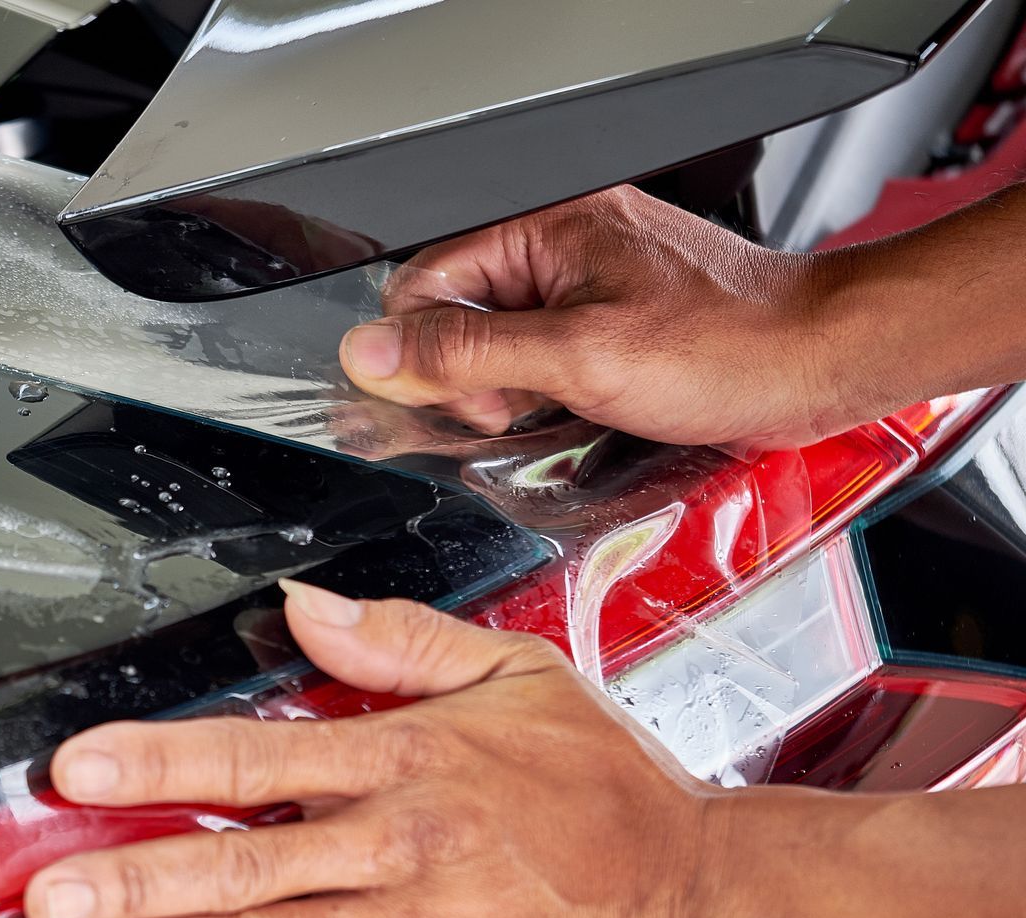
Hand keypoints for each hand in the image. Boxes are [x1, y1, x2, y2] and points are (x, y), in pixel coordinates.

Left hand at [25, 580, 741, 917]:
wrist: (709, 895)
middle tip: (42, 896)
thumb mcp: (520, 678)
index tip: (75, 771)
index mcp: (406, 756)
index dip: (157, 762)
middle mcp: (396, 840)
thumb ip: (403, 643)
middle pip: (238, 857)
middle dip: (128, 877)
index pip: (254, 751)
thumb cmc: (613, 791)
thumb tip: (303, 606)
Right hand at [337, 186, 900, 448]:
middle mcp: (566, 243)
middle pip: (459, 312)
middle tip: (514, 407)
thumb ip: (465, 352)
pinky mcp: (617, 318)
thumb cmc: (732, 348)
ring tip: (555, 408)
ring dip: (509, 386)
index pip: (426, 282)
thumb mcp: (579, 357)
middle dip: (469, 373)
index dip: (423, 349)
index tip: (459, 397)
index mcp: (549, 227)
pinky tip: (580, 408)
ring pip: (501, 338)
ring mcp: (593, 280)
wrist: (825, 361)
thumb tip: (374, 351)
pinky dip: (548, 388)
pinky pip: (545, 352)